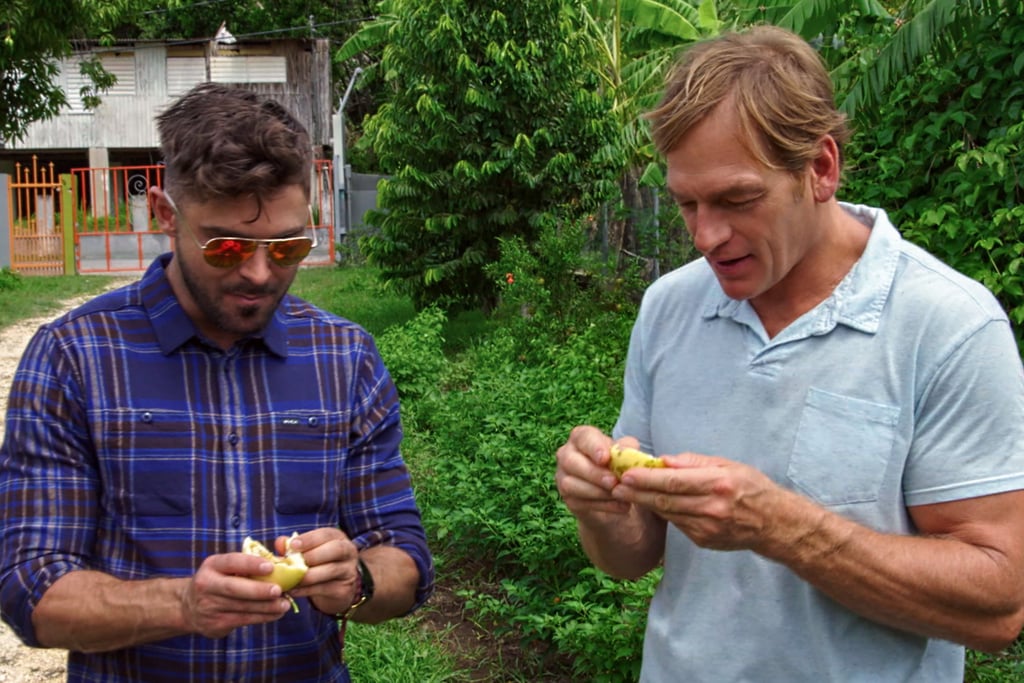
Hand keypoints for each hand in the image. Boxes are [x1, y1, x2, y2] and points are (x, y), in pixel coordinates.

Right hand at [181, 552, 293, 638]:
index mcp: (212, 565)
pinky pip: (243, 620)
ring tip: (284, 604)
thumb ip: (245, 565)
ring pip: (242, 607)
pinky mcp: (215, 624)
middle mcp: (207, 585)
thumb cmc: (219, 581)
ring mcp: (209, 606)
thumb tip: (281, 564)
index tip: (270, 566)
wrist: (189, 607)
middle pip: (234, 588)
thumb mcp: (224, 568)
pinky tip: (276, 613)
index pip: (231, 562)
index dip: (251, 564)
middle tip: (279, 590)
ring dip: (266, 607)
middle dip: (258, 590)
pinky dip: (263, 617)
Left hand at [277, 528, 360, 616]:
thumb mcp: (308, 552)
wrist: (334, 588)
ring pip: (331, 570)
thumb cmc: (318, 564)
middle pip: (336, 549)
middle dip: (313, 555)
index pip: (326, 534)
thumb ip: (294, 547)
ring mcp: (348, 571)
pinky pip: (325, 588)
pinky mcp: (344, 589)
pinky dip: (307, 590)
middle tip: (294, 562)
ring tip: (290, 579)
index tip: (293, 545)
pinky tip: (293, 591)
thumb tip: (280, 543)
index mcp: (337, 538)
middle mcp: (348, 552)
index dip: (310, 539)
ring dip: (308, 575)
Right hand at [555, 425, 634, 517]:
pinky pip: (579, 502)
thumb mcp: (627, 455)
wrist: (618, 494)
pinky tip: (620, 507)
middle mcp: (566, 453)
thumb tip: (627, 450)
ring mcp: (563, 476)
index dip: (593, 447)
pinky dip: (602, 505)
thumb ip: (628, 450)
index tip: (605, 459)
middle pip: (571, 461)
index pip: (583, 437)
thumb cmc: (620, 465)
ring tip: (620, 496)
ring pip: (570, 484)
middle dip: (594, 473)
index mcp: (581, 437)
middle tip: (613, 482)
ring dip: (597, 491)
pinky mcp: (567, 497)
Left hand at [612, 452, 796, 551]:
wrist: (773, 524)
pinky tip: (650, 504)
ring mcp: (707, 528)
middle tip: (615, 485)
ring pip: (667, 514)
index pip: (674, 481)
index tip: (626, 474)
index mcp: (718, 484)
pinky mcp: (703, 541)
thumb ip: (694, 462)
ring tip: (624, 493)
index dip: (647, 479)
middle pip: (665, 500)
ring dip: (644, 504)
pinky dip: (663, 513)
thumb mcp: (728, 465)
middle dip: (637, 493)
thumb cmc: (750, 487)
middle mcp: (711, 508)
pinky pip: (677, 524)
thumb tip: (664, 460)